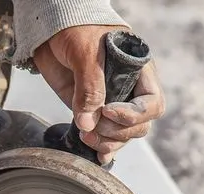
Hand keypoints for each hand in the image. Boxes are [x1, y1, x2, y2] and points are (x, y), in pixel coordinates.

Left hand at [34, 25, 164, 164]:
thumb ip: (90, 85)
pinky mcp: (92, 112)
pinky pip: (104, 137)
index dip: (134, 114)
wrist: (51, 29)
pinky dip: (102, 149)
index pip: (152, 103)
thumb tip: (88, 123)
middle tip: (93, 124)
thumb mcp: (86, 52)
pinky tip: (98, 155)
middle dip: (117, 132)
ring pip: (123, 136)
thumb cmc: (76, 29)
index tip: (109, 111)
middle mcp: (128, 91)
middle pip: (139, 126)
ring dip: (106, 142)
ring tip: (86, 137)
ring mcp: (111, 103)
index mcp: (138, 72)